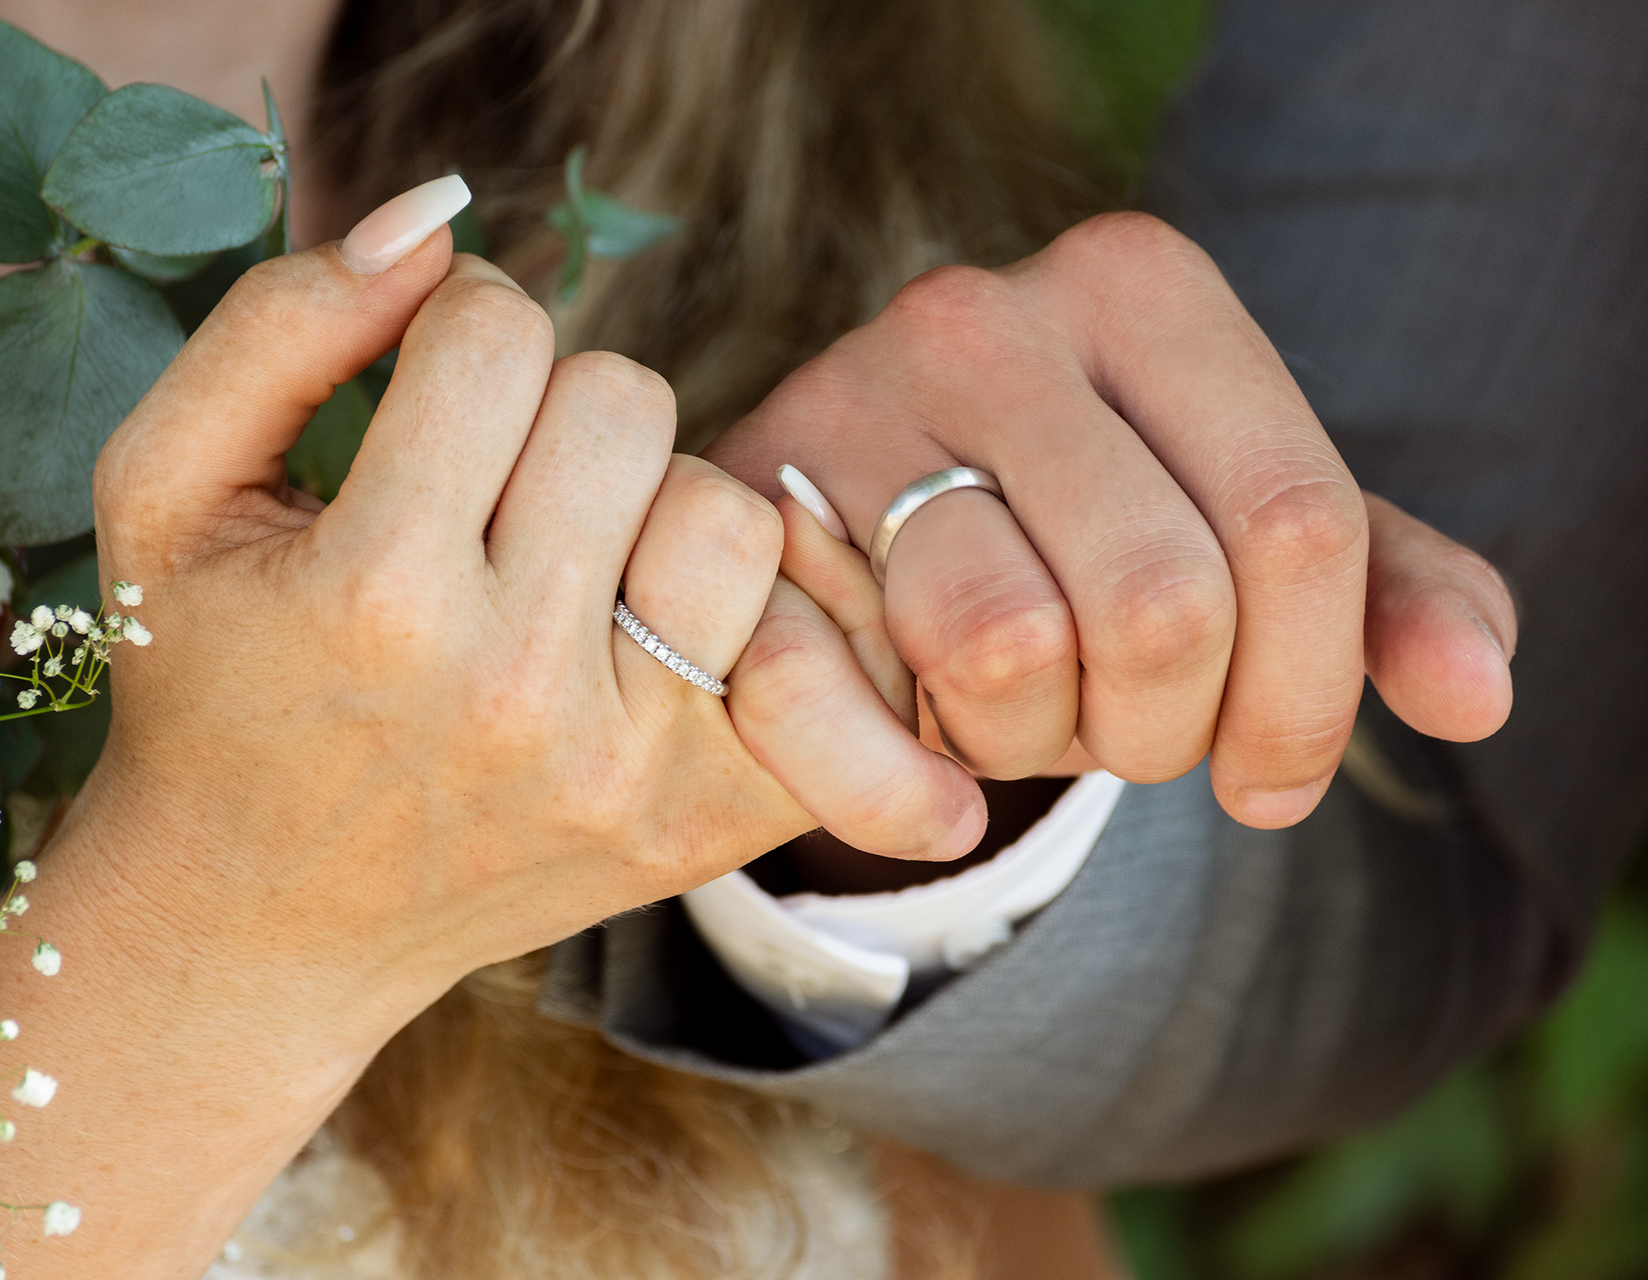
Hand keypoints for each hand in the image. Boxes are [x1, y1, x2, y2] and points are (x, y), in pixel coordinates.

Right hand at [92, 245, 810, 994]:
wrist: (258, 922)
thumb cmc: (208, 683)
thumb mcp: (161, 491)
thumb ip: (278, 326)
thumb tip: (440, 217)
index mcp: (373, 595)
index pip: (495, 332)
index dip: (455, 325)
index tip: (426, 386)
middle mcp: (512, 687)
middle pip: (625, 400)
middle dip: (552, 413)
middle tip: (490, 488)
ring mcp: (625, 765)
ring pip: (728, 508)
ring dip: (650, 506)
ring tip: (570, 563)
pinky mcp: (702, 821)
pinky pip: (812, 644)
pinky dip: (757, 610)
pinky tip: (669, 622)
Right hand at [711, 212, 1514, 837]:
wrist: (838, 522)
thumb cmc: (1068, 531)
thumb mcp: (1235, 529)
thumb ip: (1378, 590)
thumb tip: (1481, 696)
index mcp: (1138, 284)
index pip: (1297, 522)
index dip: (1314, 693)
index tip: (1274, 773)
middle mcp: (980, 316)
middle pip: (1163, 602)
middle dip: (1169, 734)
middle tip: (1139, 743)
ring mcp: (838, 408)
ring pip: (1001, 649)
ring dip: (1033, 745)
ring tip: (1022, 719)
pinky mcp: (734, 522)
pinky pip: (825, 700)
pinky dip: (894, 794)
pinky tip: (936, 809)